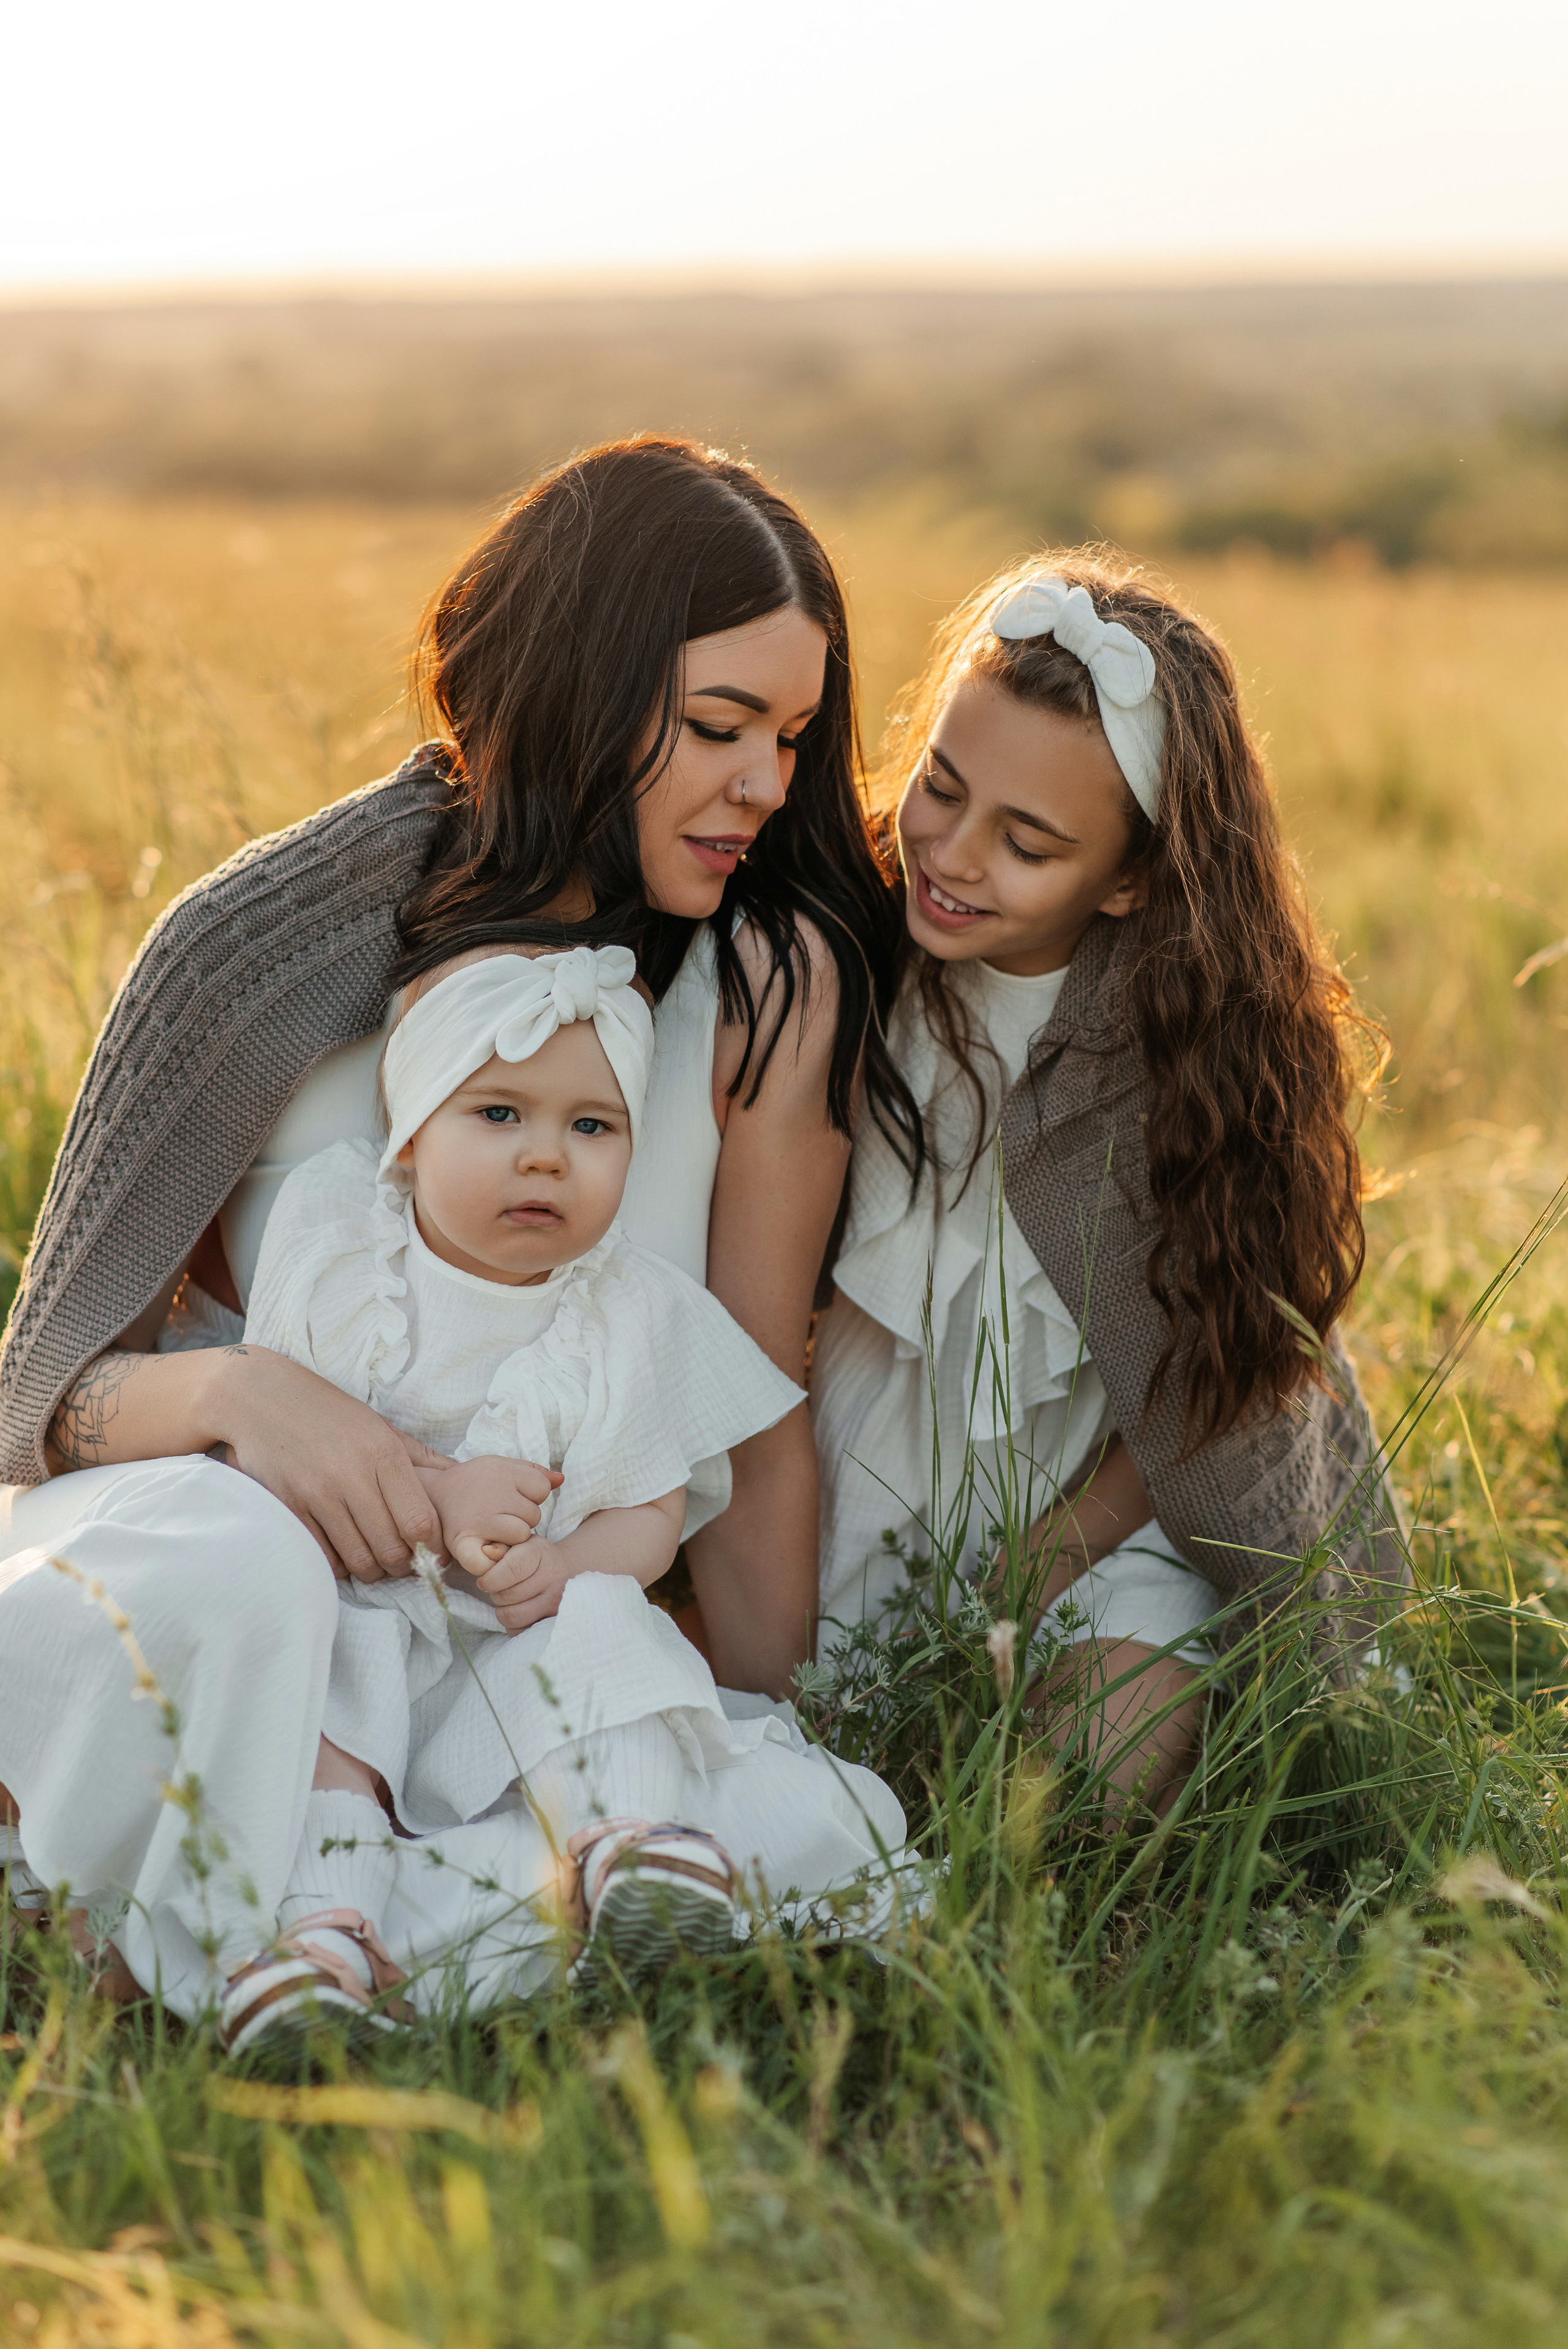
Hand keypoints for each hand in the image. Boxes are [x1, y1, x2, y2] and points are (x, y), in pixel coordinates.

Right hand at [211, 1344, 450, 1583]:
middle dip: (403, 1566)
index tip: (434, 1552)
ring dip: (372, 1570)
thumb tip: (460, 1477)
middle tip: (402, 1562)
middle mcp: (352, 1476)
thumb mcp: (380, 1425)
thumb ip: (421, 1458)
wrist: (260, 1398)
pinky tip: (343, 1552)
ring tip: (374, 1560)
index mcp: (383, 1454)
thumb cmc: (328, 1413)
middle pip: (392, 1549)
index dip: (433, 1548)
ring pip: (359, 1560)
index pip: (421, 1522)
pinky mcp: (289, 1509)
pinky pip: (324, 1557)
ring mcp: (318, 1495)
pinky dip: (339, 1564)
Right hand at [423, 1454, 561, 1563]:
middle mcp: (492, 1495)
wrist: (431, 1494)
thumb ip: (533, 1472)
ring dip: (512, 1536)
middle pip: (535, 1515)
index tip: (513, 1495)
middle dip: (523, 1516)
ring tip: (493, 1527)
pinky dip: (494, 1562)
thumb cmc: (473, 1482)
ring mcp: (478, 1521)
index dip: (532, 1494)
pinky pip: (494, 1561)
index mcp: (502, 1472)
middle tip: (500, 1513)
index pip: (542, 1489)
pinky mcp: (463, 1544)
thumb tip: (562, 1478)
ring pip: (522, 1536)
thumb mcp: (501, 1467)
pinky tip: (489, 1550)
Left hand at [453, 1532, 575, 1634]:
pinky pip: (519, 1631)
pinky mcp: (554, 1620)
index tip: (484, 1581)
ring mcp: (557, 1601)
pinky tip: (518, 1610)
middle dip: (495, 1593)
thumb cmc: (534, 1556)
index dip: (490, 1579)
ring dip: (502, 1610)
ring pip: (512, 1616)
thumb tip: (485, 1553)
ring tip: (508, 1600)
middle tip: (499, 1588)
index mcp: (541, 1553)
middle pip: (508, 1595)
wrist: (565, 1569)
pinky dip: (512, 1624)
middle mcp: (553, 1577)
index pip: (511, 1569)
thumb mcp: (518, 1543)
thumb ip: (499, 1548)